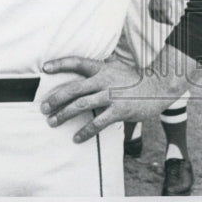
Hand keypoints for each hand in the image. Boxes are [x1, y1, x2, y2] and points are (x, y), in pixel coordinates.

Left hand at [40, 46, 196, 142]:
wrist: (158, 88)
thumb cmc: (133, 78)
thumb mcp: (115, 67)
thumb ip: (99, 68)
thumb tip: (82, 67)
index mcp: (100, 68)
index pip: (76, 62)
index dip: (59, 64)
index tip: (44, 68)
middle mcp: (103, 80)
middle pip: (73, 88)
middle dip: (55, 98)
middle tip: (43, 107)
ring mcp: (110, 96)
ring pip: (81, 105)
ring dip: (64, 115)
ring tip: (52, 122)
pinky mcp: (119, 111)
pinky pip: (98, 123)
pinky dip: (85, 131)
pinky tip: (76, 138)